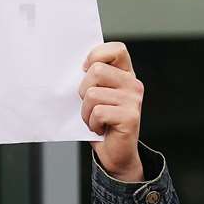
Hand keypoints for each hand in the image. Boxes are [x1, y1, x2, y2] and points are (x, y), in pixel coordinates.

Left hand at [79, 41, 143, 181]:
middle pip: (96, 71)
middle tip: (90, 105)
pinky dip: (92, 123)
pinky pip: (98, 112)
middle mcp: (132, 84)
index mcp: (125, 74)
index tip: (85, 70)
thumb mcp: (95, 96)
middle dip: (83, 91)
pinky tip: (99, 128)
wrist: (114, 153)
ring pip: (92, 94)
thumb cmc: (101, 123)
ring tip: (95, 119)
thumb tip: (71, 68)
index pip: (116, 50)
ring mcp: (133, 100)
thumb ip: (91, 80)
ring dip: (85, 112)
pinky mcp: (130, 116)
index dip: (96, 55)